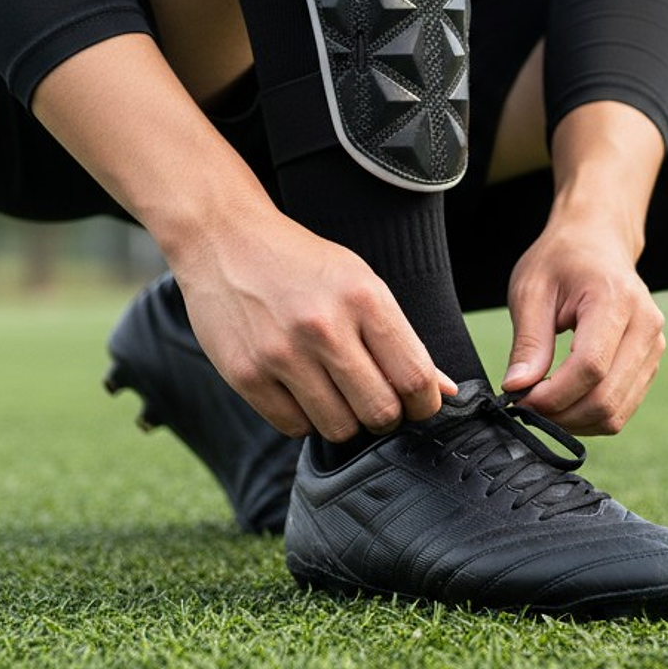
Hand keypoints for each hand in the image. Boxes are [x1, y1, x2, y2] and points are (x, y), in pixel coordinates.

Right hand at [176, 207, 457, 440]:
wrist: (224, 240)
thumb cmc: (302, 263)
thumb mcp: (360, 282)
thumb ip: (401, 338)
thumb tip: (443, 390)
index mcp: (363, 297)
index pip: (414, 377)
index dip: (424, 403)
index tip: (419, 403)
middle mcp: (324, 326)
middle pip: (380, 412)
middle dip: (387, 417)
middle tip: (376, 401)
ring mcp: (281, 353)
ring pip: (339, 428)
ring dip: (346, 420)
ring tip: (336, 392)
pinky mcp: (245, 375)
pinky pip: (294, 427)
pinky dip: (304, 418)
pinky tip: (300, 388)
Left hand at [501, 218, 665, 435]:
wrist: (598, 241)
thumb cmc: (561, 260)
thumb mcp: (531, 290)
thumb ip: (528, 342)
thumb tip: (517, 388)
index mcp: (616, 299)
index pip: (591, 367)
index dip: (553, 394)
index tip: (519, 397)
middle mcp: (646, 325)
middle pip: (607, 397)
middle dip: (561, 413)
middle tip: (526, 405)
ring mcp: (654, 346)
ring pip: (617, 412)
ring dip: (575, 420)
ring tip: (542, 402)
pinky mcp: (650, 362)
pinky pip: (622, 407)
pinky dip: (590, 415)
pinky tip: (564, 399)